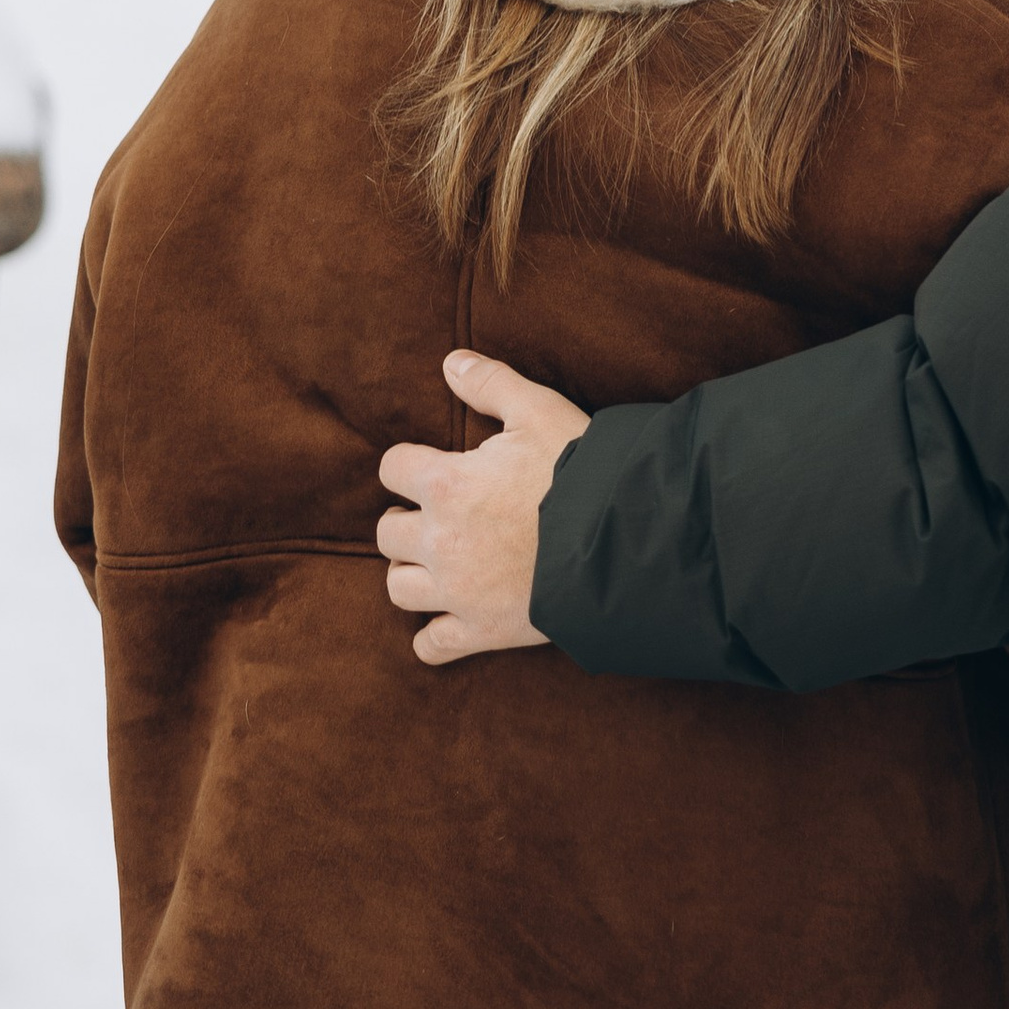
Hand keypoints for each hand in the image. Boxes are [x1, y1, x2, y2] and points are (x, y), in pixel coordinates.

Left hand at [378, 352, 589, 667]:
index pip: (392, 468)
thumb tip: (451, 362)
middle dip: (404, 521)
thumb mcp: (540, 411)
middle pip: (387, 534)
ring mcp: (457, 592)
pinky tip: (444, 622)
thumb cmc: (581, 472)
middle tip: (431, 515)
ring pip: (398, 588)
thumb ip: (491, 384)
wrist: (621, 543)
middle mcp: (440, 541)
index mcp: (446, 485)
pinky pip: (432, 645)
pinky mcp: (480, 631)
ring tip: (434, 562)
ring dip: (410, 574)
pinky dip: (431, 637)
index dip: (407, 464)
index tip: (426, 467)